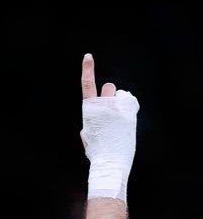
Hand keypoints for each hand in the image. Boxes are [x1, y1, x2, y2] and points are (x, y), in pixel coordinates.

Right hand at [80, 53, 138, 202]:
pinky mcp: (129, 112)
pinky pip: (130, 99)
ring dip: (121, 103)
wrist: (110, 162)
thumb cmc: (97, 153)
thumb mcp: (88, 137)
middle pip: (109, 87)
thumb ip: (90, 125)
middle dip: (111, 95)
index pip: (87, 86)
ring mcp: (117, 108)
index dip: (87, 69)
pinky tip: (126, 118)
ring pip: (121, 94)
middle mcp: (103, 105)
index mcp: (89, 111)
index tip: (88, 56)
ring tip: (119, 121)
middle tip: (112, 110)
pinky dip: (129, 106)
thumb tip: (88, 127)